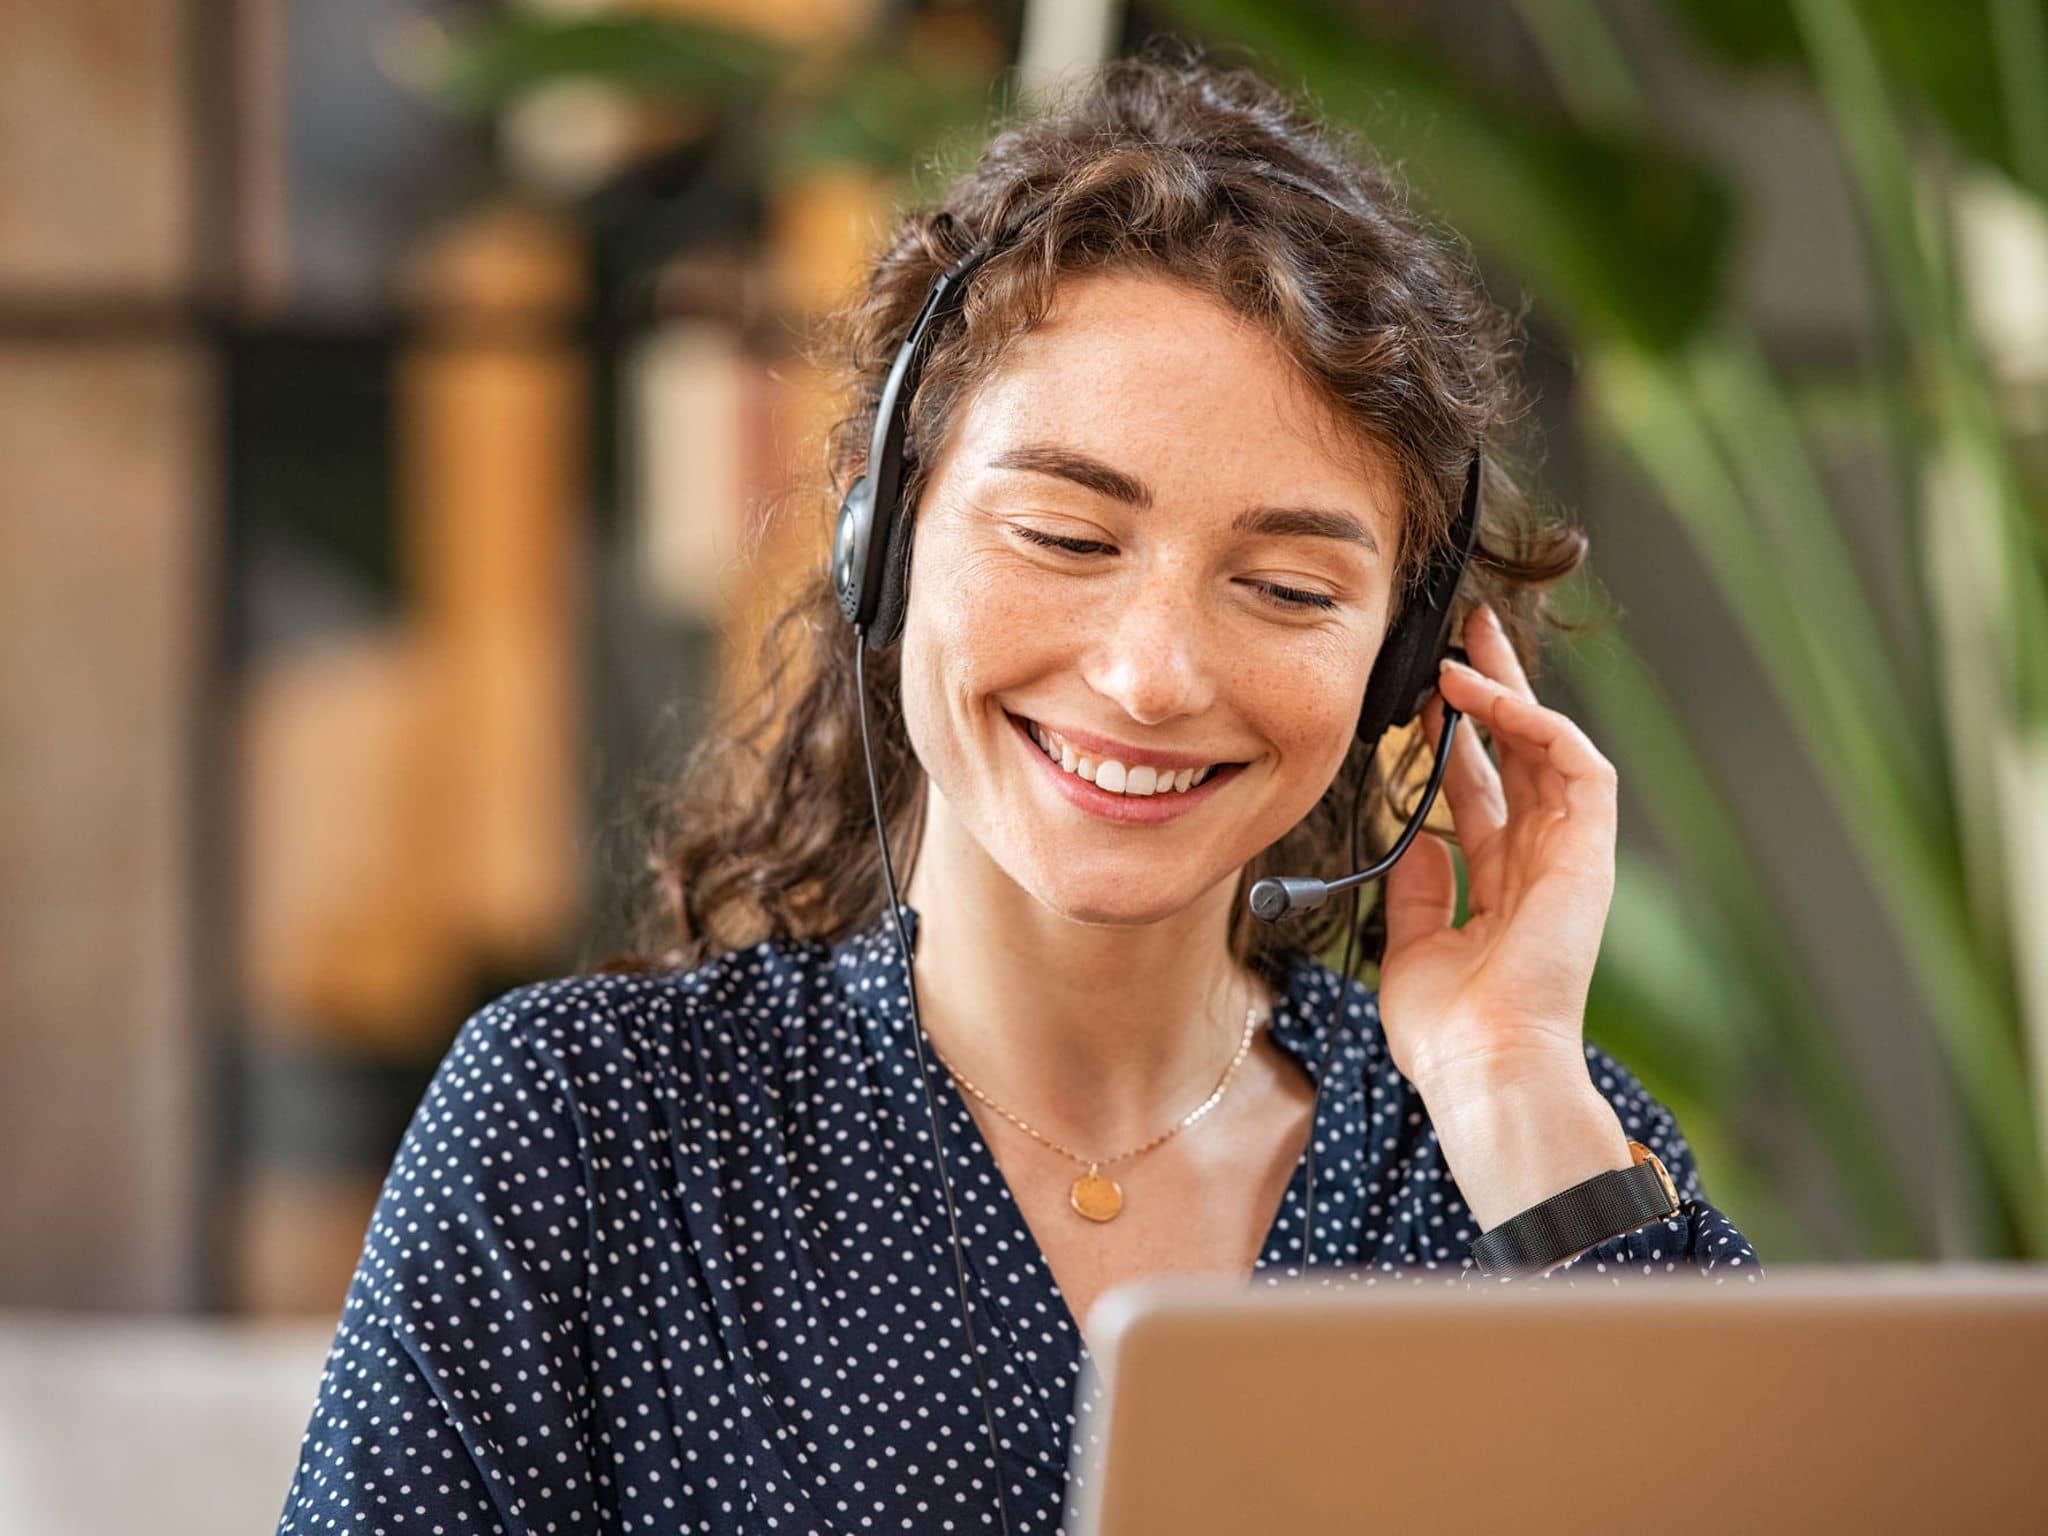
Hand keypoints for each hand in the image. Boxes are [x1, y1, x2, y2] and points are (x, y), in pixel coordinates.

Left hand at [1376, 602, 1617, 1097]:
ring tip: (1467, 648)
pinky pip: (1576, 766)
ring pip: (1550, 746)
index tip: (1421, 696)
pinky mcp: (1591, 853)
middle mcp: (1542, 861)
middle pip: (1521, 754)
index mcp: (1503, 883)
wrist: (1484, 1068)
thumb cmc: (1449, 1031)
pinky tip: (1486, 696)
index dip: (1456, 739)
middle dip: (1493, 691)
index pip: (1484, 789)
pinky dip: (1535, 723)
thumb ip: (1415, 887)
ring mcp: (1571, 855)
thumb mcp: (1409, 944)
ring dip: (1510, 692)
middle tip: (1464, 634)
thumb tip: (1412, 836)